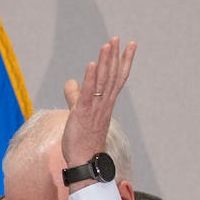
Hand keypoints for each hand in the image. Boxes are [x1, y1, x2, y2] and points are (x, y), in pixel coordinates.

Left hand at [60, 37, 135, 172]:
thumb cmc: (82, 138)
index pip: (117, 78)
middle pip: (112, 76)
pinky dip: (91, 78)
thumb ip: (75, 95)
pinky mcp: (83, 113)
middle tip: (117, 38)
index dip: (123, 60)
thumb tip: (70, 82)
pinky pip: (89, 93)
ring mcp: (95, 108)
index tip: (129, 45)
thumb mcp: (78, 112)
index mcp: (106, 103)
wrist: (84, 160)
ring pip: (103, 82)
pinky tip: (93, 64)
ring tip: (108, 45)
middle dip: (115, 56)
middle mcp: (104, 103)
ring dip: (106, 62)